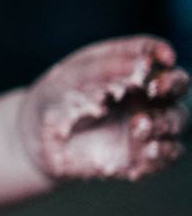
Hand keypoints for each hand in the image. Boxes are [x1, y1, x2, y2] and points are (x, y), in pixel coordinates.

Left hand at [20, 36, 188, 181]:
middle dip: (173, 85)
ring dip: (164, 123)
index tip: (161, 60)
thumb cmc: (54, 99)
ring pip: (177, 121)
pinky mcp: (143, 154)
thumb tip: (143, 62)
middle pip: (179, 86)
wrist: (38, 140)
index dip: (162, 55)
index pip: (157, 57)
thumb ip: (105, 67)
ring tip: (139, 128)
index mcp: (130, 70)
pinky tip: (139, 160)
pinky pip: (166, 156)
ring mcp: (147, 125)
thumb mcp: (70, 78)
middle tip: (154, 90)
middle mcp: (146, 96)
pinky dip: (159, 157)